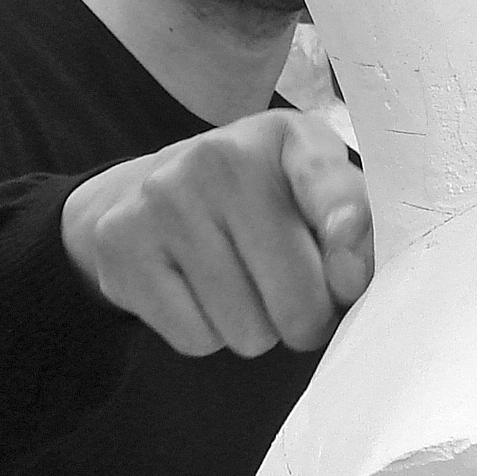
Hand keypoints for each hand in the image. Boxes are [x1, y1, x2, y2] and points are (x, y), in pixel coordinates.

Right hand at [61, 110, 371, 356]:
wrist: (146, 191)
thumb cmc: (256, 199)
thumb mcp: (312, 189)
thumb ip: (354, 224)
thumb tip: (350, 278)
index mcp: (284, 136)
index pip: (327, 186)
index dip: (349, 237)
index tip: (350, 278)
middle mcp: (218, 158)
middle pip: (299, 299)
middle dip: (305, 318)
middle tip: (288, 292)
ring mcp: (163, 200)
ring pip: (248, 330)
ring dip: (254, 328)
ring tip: (237, 284)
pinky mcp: (121, 245)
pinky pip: (196, 339)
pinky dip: (206, 333)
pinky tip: (196, 291)